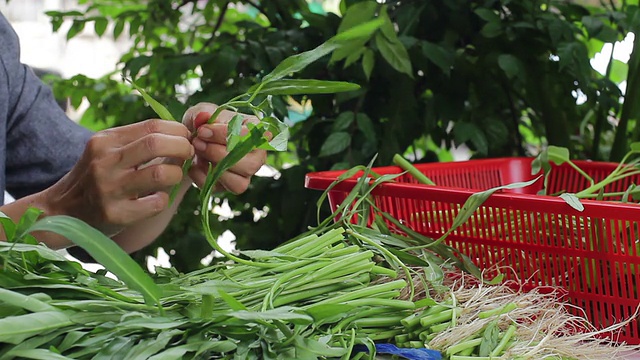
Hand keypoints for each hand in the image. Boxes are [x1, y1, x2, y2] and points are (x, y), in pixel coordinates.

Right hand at [44, 120, 193, 235]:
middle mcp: (104, 162)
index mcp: (105, 141)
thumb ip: (138, 141)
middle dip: (182, 147)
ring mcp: (109, 189)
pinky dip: (164, 199)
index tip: (186, 138)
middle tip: (189, 154)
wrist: (61, 211)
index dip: (177, 131)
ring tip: (173, 177)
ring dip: (176, 174)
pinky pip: (156, 203)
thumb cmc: (95, 177)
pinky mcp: (115, 214)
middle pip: (156, 144)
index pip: (152, 126)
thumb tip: (182, 134)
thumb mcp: (107, 151)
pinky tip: (157, 198)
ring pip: (160, 174)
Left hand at [182, 102, 266, 193]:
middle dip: (218, 154)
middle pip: (250, 165)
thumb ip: (201, 113)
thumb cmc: (205, 124)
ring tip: (197, 152)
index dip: (224, 135)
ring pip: (239, 183)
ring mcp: (246, 174)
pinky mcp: (231, 186)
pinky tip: (194, 164)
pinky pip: (220, 189)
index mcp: (256, 132)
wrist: (193, 142)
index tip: (202, 130)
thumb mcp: (201, 112)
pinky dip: (203, 177)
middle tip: (197, 142)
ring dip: (213, 168)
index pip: (250, 137)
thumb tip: (203, 117)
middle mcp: (258, 155)